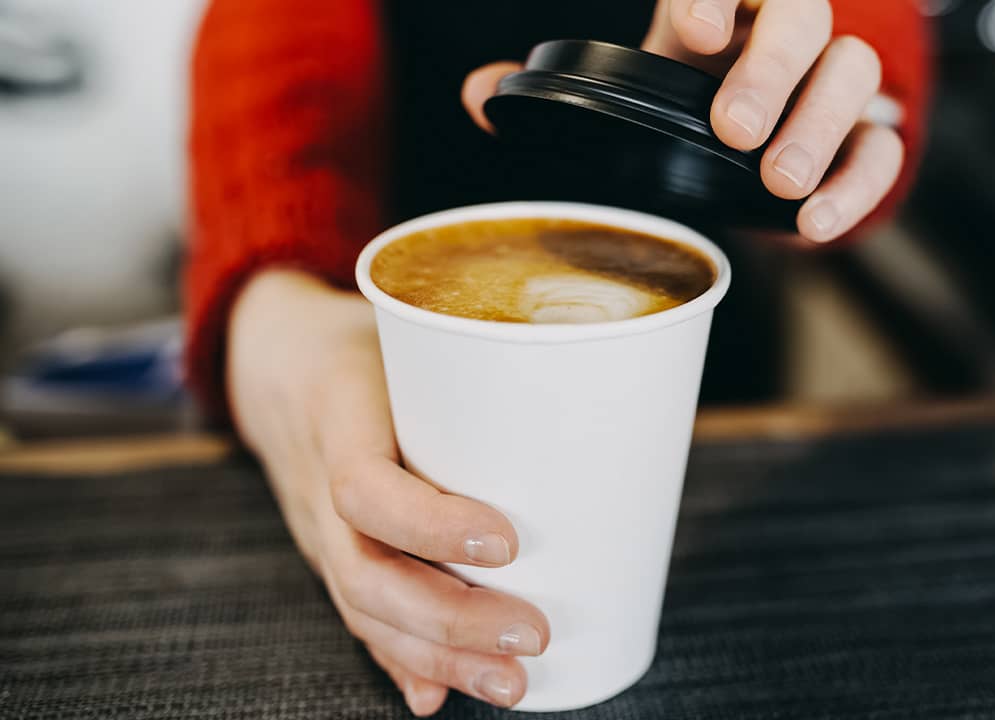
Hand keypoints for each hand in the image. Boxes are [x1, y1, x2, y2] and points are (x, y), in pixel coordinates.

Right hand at [227, 270, 549, 715]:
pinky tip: (438, 698)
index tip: (508, 541)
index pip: (363, 487)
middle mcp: (316, 485)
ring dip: (439, 657)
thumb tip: (582, 396)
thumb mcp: (407, 331)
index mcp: (337, 416)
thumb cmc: (365, 341)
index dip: (431, 524)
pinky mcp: (332, 554)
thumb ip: (474, 364)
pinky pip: (359, 616)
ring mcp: (318, 530)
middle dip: (451, 619)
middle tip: (533, 634)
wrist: (274, 362)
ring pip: (363, 609)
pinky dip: (401, 662)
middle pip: (366, 573)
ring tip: (511, 684)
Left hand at [462, 0, 902, 243]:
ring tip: (780, 183)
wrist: (741, 145)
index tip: (691, 29)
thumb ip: (554, 91)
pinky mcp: (860, 137)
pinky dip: (858, 185)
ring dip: (820, 125)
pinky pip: (883, 148)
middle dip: (771, 70)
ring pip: (855, 72)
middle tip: (733, 129)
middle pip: (803, 15)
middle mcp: (779, 30)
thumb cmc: (678, 104)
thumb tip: (480, 96)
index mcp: (717, 7)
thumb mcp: (620, 90)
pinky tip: (815, 223)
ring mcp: (827, 81)